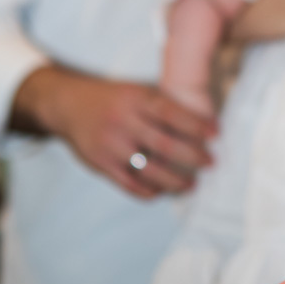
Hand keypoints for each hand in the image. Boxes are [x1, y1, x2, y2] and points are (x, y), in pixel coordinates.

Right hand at [11, 65, 215, 197]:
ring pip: (149, 170)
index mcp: (135, 100)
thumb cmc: (112, 98)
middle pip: (164, 145)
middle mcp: (123, 122)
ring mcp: (111, 146)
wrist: (68, 104)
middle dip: (193, 156)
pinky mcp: (100, 165)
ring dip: (175, 181)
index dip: (196, 125)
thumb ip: (160, 105)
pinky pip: (129, 184)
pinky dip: (149, 192)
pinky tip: (163, 192)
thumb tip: (200, 123)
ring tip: (192, 185)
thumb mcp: (135, 91)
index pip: (171, 113)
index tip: (216, 134)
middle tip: (211, 162)